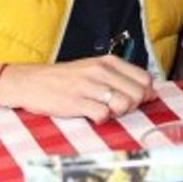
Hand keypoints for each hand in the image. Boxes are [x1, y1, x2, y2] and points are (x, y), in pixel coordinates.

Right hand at [0, 56, 156, 122]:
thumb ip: (122, 79)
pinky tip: (92, 116)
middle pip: (138, 93)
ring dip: (119, 113)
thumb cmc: (66, 79)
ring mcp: (88, 86)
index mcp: (109, 61)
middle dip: (133, 106)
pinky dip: (101, 119)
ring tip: (105, 112)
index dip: (145, 93)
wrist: (31, 82)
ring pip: (124, 103)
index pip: (145, 78)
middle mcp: (101, 70)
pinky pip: (103, 115)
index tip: (134, 100)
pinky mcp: (76, 102)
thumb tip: (152, 92)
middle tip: (118, 108)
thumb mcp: (95, 70)